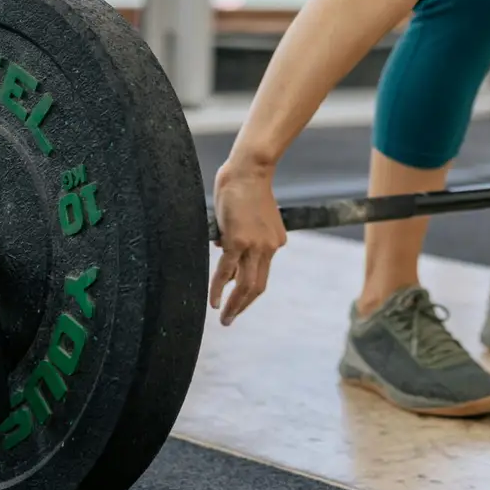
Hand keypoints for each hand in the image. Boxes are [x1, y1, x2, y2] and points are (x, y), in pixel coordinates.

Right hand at [209, 160, 286, 324]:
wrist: (249, 170)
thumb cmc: (246, 187)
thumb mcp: (249, 216)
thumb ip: (240, 233)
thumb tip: (223, 248)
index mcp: (275, 242)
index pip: (262, 272)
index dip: (247, 285)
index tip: (234, 294)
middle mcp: (269, 247)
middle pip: (258, 286)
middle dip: (243, 306)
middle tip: (230, 319)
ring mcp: (255, 246)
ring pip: (245, 285)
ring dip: (234, 305)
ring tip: (224, 319)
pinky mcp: (238, 241)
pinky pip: (226, 272)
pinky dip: (219, 289)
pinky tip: (213, 302)